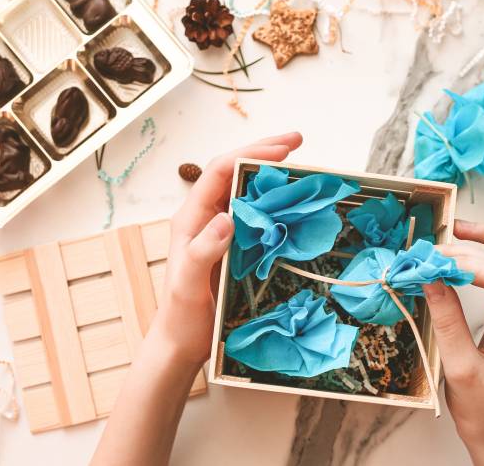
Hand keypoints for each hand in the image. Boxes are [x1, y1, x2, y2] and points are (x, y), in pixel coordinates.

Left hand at [152, 132, 302, 366]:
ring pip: (249, 192)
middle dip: (265, 153)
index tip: (281, 148)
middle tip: (297, 142)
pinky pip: (258, 216)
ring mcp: (223, 231)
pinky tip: (295, 203)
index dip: (250, 154)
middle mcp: (207, 218)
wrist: (183, 341)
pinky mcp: (236, 247)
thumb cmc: (181, 314)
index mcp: (192, 218)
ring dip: (274, 176)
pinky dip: (277, 203)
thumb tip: (227, 217)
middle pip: (236, 173)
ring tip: (302, 166)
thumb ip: (202, 251)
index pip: (220, 172)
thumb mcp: (187, 284)